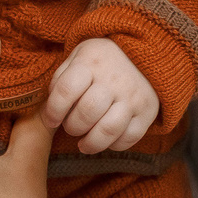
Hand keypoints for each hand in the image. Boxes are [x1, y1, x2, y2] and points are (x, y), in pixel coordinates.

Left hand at [42, 37, 158, 153]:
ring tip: (84, 143)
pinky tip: (106, 140)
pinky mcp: (148, 111)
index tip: (51, 120)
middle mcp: (114, 79)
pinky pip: (129, 137)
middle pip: (87, 112)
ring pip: (108, 130)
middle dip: (72, 127)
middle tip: (71, 127)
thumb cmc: (101, 60)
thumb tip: (49, 110)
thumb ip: (61, 79)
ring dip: (91, 143)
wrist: (144, 53)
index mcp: (91, 62)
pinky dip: (114, 145)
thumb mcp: (78, 57)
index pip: (66, 91)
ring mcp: (133, 96)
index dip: (53, 111)